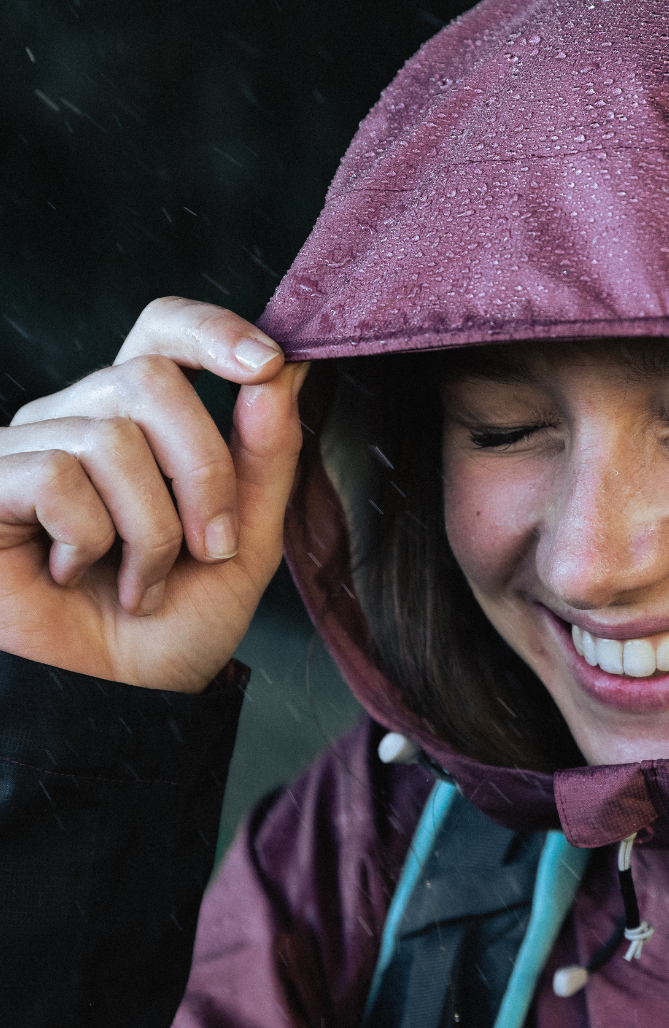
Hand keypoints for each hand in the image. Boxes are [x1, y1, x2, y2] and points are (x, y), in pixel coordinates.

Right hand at [0, 297, 308, 692]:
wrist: (119, 699)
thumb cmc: (175, 621)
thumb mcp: (245, 537)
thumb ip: (266, 456)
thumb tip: (283, 373)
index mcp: (137, 419)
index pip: (161, 328)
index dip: (212, 330)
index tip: (269, 363)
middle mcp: (76, 418)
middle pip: (152, 379)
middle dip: (205, 471)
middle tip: (210, 547)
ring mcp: (25, 449)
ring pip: (113, 436)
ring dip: (153, 530)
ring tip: (142, 582)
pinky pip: (57, 477)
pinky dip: (89, 541)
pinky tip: (72, 575)